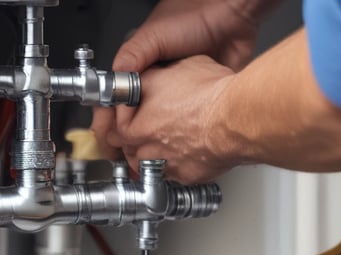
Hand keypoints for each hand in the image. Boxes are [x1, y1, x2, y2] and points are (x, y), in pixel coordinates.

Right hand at [92, 0, 278, 171]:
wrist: (232, 14)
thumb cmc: (192, 15)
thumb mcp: (151, 37)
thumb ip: (130, 59)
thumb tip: (114, 85)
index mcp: (137, 66)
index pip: (114, 99)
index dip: (109, 121)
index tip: (108, 139)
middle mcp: (154, 80)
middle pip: (134, 116)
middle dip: (128, 137)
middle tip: (125, 154)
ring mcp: (175, 90)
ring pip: (158, 121)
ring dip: (153, 137)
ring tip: (146, 154)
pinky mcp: (197, 95)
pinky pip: (183, 119)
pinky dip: (179, 132)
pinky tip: (175, 143)